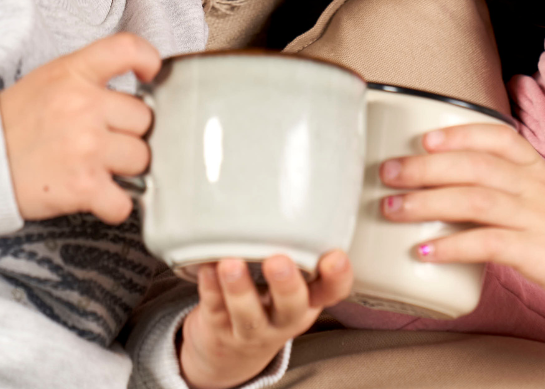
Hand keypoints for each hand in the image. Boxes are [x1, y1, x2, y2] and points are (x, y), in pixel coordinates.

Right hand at [0, 31, 160, 224]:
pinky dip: (115, 205)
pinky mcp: (82, 186)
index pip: (126, 48)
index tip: (150, 73)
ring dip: (124, 168)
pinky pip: (125, 200)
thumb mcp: (47, 80)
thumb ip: (89, 77)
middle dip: (129, 132)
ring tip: (97, 167)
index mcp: (73, 73)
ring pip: (141, 157)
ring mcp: (86, 146)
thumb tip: (132, 91)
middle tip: (104, 139)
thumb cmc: (10, 123)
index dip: (147, 58)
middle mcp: (84, 106)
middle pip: (144, 117)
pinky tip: (98, 197)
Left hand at [179, 251, 352, 388]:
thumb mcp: (291, 281)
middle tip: (278, 262)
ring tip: (230, 264)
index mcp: (309, 299)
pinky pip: (214, 309)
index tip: (335, 256)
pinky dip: (209, 289)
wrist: (231, 351)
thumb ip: (294, 246)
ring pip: (248, 315)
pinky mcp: (220, 329)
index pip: (332, 291)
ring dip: (240, 290)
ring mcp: (252, 328)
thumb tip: (288, 192)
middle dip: (286, 285)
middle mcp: (284, 317)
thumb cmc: (267, 299)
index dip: (338, 277)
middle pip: (292, 307)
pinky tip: (206, 268)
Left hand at [380, 123, 544, 325]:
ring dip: (427, 201)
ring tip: (392, 208)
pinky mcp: (539, 253)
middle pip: (473, 164)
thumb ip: (515, 188)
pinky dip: (452, 246)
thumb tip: (465, 191)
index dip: (458, 133)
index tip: (426, 136)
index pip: (497, 136)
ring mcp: (537, 218)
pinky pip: (489, 244)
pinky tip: (425, 251)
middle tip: (387, 171)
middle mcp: (535, 187)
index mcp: (539, 170)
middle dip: (425, 166)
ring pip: (474, 198)